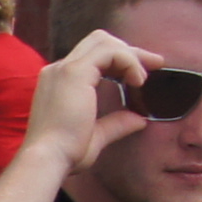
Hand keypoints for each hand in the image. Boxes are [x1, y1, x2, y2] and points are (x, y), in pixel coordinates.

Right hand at [25, 28, 163, 172]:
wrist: (48, 159)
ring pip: (104, 42)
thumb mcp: (95, 136)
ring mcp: (64, 69)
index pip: (92, 57)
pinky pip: (110, 52)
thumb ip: (115, 124)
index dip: (121, 61)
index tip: (141, 75)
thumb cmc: (64, 153)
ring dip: (130, 55)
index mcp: (59, 83)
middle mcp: (58, 71)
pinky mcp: (75, 72)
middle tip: (153, 64)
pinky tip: (138, 80)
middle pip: (99, 42)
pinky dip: (129, 61)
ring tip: (144, 77)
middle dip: (128, 51)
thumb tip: (138, 119)